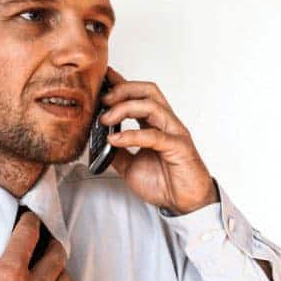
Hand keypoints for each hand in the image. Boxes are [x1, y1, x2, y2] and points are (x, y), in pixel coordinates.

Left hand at [100, 66, 218, 214]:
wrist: (185, 203)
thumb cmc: (165, 182)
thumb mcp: (130, 166)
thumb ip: (116, 153)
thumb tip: (96, 143)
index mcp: (155, 124)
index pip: (138, 95)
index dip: (120, 83)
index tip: (102, 76)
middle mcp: (166, 123)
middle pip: (147, 91)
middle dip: (122, 89)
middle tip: (101, 99)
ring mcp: (174, 132)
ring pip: (152, 106)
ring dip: (124, 108)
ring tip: (105, 118)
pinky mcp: (178, 147)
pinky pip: (154, 135)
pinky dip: (131, 135)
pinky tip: (115, 139)